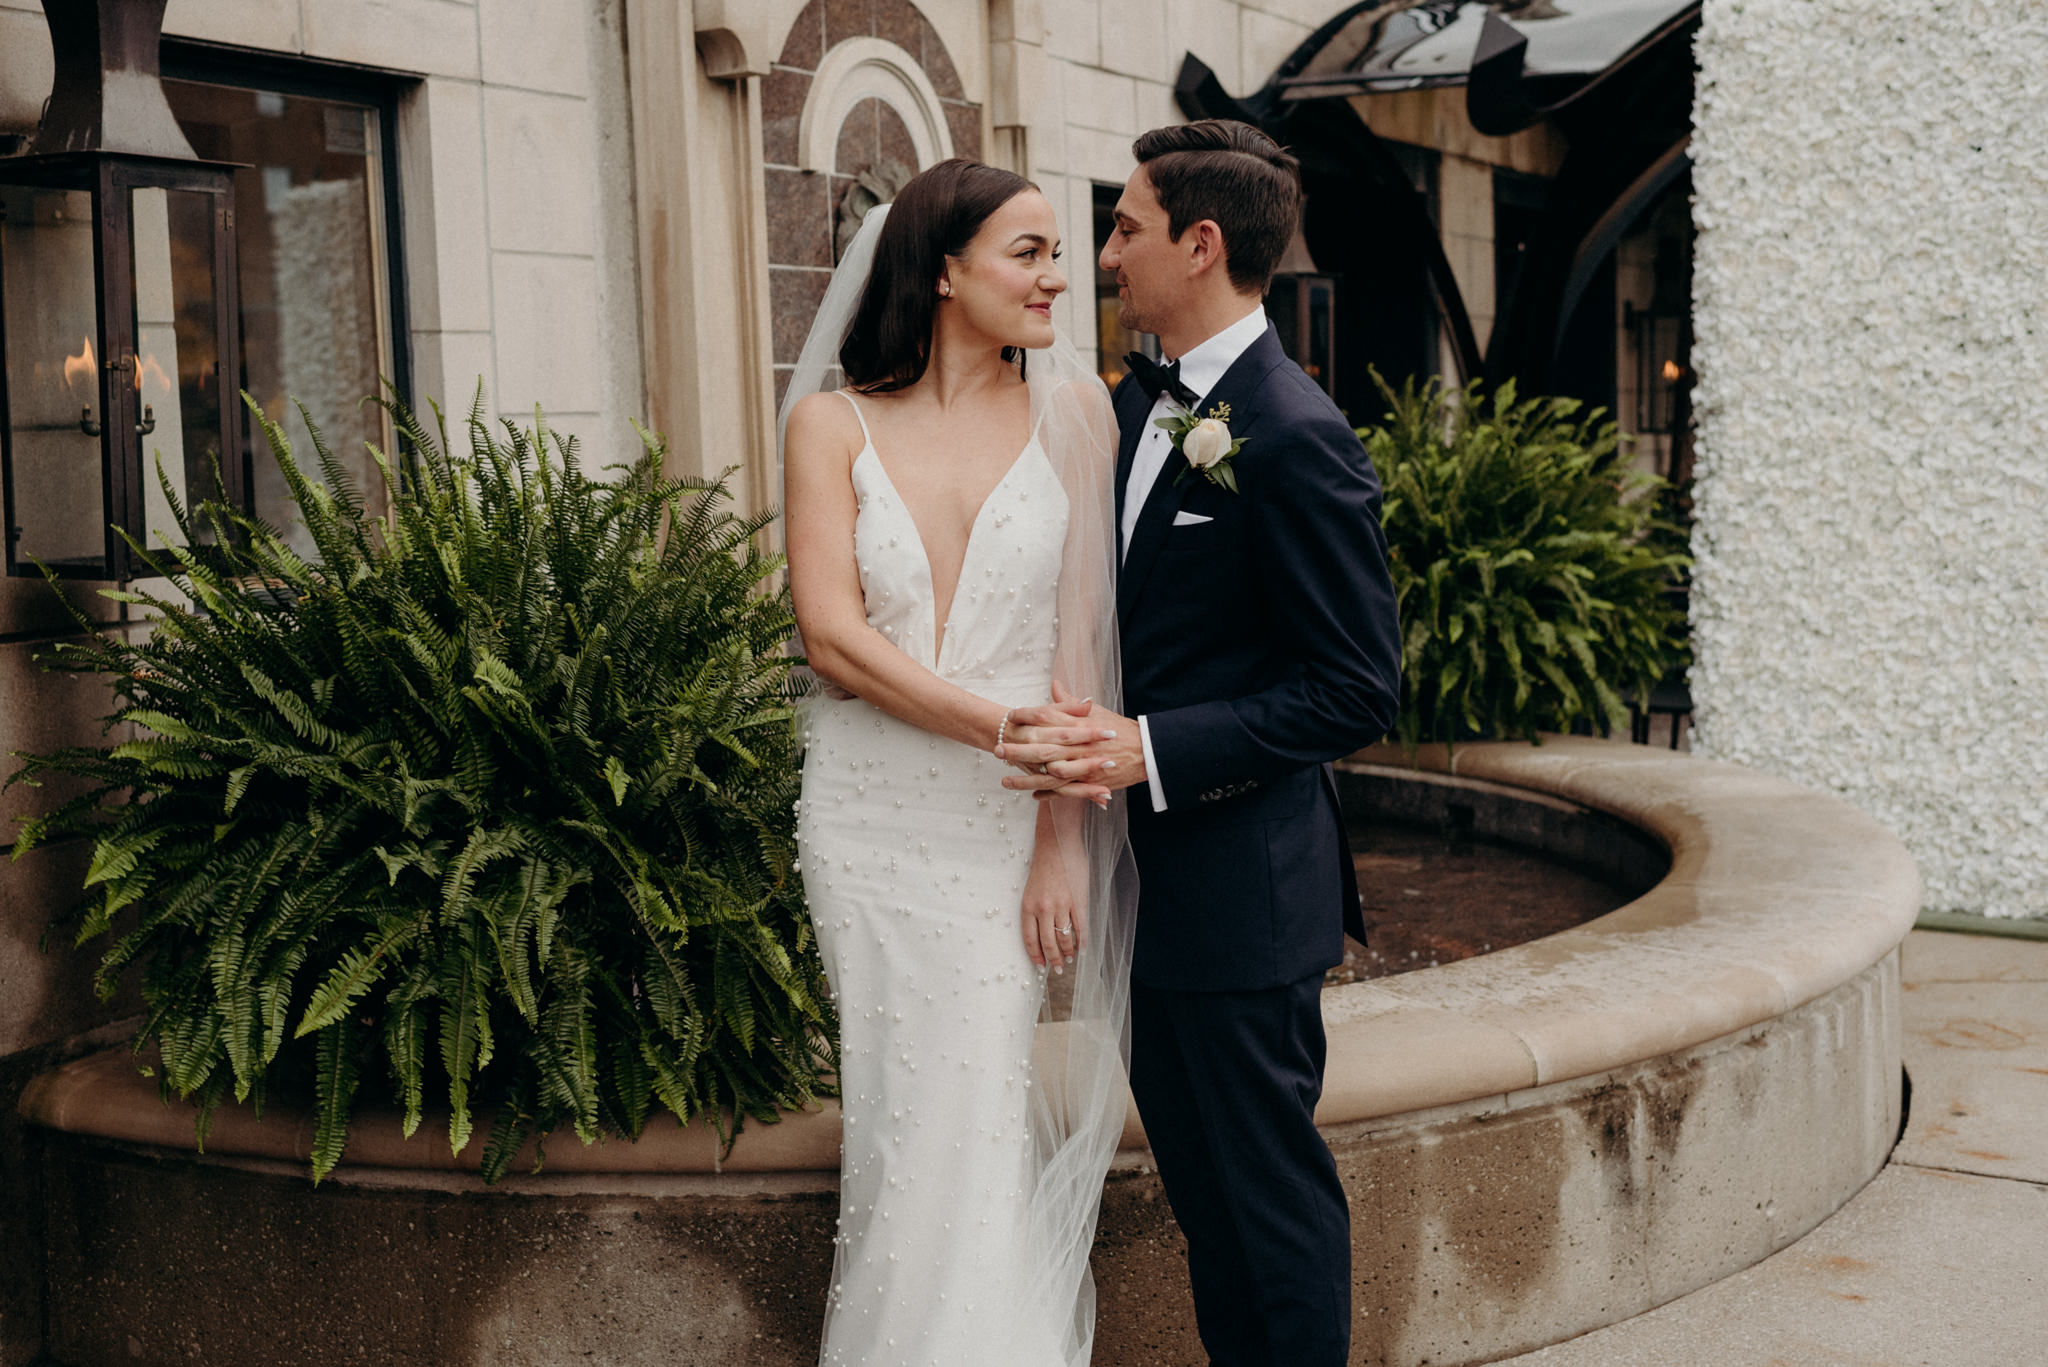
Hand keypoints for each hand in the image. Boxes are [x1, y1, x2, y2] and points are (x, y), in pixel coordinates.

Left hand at [999, 681, 1143, 799]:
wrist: (1146, 751)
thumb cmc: (1119, 729)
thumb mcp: (1096, 712)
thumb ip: (1070, 702)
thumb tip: (1054, 684)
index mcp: (1079, 723)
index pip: (1049, 715)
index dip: (1027, 715)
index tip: (1010, 715)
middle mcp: (1079, 744)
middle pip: (1042, 745)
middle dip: (1017, 748)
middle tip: (995, 749)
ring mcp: (1084, 765)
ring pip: (1049, 773)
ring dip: (1026, 777)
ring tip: (1005, 780)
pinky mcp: (1090, 781)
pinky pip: (1065, 790)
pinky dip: (1048, 794)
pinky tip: (1032, 795)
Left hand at [1020, 840, 1086, 972]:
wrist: (1057, 845)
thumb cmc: (1044, 865)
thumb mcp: (1032, 889)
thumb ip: (1036, 910)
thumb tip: (1044, 933)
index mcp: (1028, 906)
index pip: (1030, 939)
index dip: (1035, 956)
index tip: (1040, 966)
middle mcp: (1043, 909)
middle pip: (1048, 943)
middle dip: (1053, 960)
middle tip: (1057, 969)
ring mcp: (1061, 905)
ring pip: (1065, 938)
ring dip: (1068, 952)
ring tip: (1070, 959)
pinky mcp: (1078, 900)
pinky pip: (1080, 927)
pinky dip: (1082, 941)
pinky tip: (1082, 949)